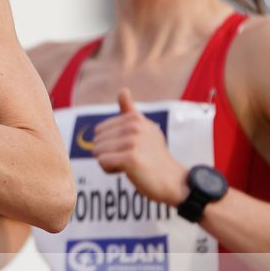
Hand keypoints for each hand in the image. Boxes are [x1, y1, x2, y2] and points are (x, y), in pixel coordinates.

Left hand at [90, 90, 187, 204]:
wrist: (172, 181)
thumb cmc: (154, 157)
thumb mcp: (145, 129)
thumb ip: (130, 111)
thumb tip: (122, 89)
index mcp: (134, 118)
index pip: (99, 131)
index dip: (110, 144)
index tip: (131, 149)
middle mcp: (134, 126)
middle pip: (97, 142)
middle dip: (108, 154)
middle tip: (131, 159)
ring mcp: (133, 141)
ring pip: (98, 153)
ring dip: (110, 163)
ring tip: (131, 165)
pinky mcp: (131, 158)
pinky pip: (103, 163)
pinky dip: (110, 171)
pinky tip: (129, 171)